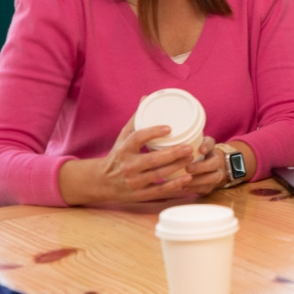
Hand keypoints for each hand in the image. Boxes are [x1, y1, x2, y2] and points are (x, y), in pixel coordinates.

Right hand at [58, 118, 195, 204]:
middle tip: (188, 147)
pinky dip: (173, 186)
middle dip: (173, 153)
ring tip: (191, 158)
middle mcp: (127, 166)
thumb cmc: (118, 155)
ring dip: (176, 167)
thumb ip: (136, 120)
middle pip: (152, 160)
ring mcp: (133, 182)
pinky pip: (159, 191)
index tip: (169, 128)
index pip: (137, 139)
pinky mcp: (139, 194)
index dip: (153, 132)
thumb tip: (146, 98)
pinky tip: (186, 179)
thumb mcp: (123, 137)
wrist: (102, 182)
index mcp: (123, 149)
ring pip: (158, 174)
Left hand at [180, 137, 227, 195]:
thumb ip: (183, 144)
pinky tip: (184, 188)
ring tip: (184, 181)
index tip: (200, 150)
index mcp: (210, 148)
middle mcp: (216, 160)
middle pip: (214, 163)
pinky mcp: (211, 186)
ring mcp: (216, 174)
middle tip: (188, 168)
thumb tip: (166, 143)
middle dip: (201, 167)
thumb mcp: (192, 147)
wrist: (209, 168)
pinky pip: (206, 189)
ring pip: (213, 178)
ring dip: (198, 180)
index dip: (207, 146)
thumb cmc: (194, 156)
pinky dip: (195, 188)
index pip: (211, 144)